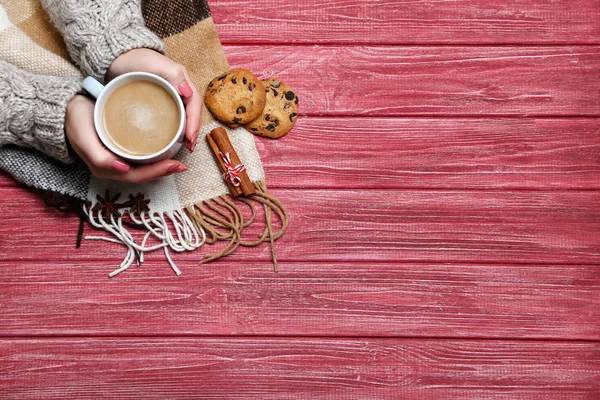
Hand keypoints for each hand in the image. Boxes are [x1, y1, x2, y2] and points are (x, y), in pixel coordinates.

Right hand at [65, 95, 187, 183]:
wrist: (66, 109)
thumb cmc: (75, 122)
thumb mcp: (84, 137)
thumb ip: (100, 157)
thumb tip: (123, 170)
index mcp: (106, 168)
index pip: (137, 176)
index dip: (157, 173)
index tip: (175, 164)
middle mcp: (114, 168)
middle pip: (144, 175)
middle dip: (164, 172)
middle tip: (182, 165)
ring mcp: (117, 160)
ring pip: (144, 169)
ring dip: (161, 167)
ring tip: (178, 161)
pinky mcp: (120, 150)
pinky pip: (141, 159)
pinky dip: (155, 157)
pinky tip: (166, 149)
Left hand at [107, 48, 200, 151]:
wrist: (116, 58)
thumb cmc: (136, 59)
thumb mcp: (156, 64)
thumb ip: (174, 76)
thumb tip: (189, 93)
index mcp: (182, 81)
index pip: (194, 104)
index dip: (194, 122)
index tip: (190, 138)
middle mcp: (179, 89)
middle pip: (191, 112)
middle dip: (193, 131)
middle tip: (190, 147)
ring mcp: (169, 96)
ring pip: (183, 116)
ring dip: (186, 132)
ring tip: (184, 146)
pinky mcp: (159, 102)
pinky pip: (171, 116)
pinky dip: (174, 129)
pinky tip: (171, 139)